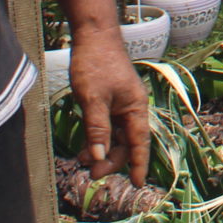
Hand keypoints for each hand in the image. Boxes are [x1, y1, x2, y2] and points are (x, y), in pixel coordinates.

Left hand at [67, 21, 150, 183]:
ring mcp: (120, 105)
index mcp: (135, 107)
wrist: (93, 37)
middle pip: (126, 143)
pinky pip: (106, 128)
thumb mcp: (93, 99)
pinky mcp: (109, 102)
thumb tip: (99, 156)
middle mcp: (131, 109)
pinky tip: (85, 147)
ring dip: (102, 150)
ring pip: (115, 137)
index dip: (138, 164)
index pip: (140, 142)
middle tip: (91, 173)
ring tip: (82, 159)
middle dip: (111, 160)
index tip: (137, 184)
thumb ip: (97, 128)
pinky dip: (97, 139)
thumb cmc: (96, 65)